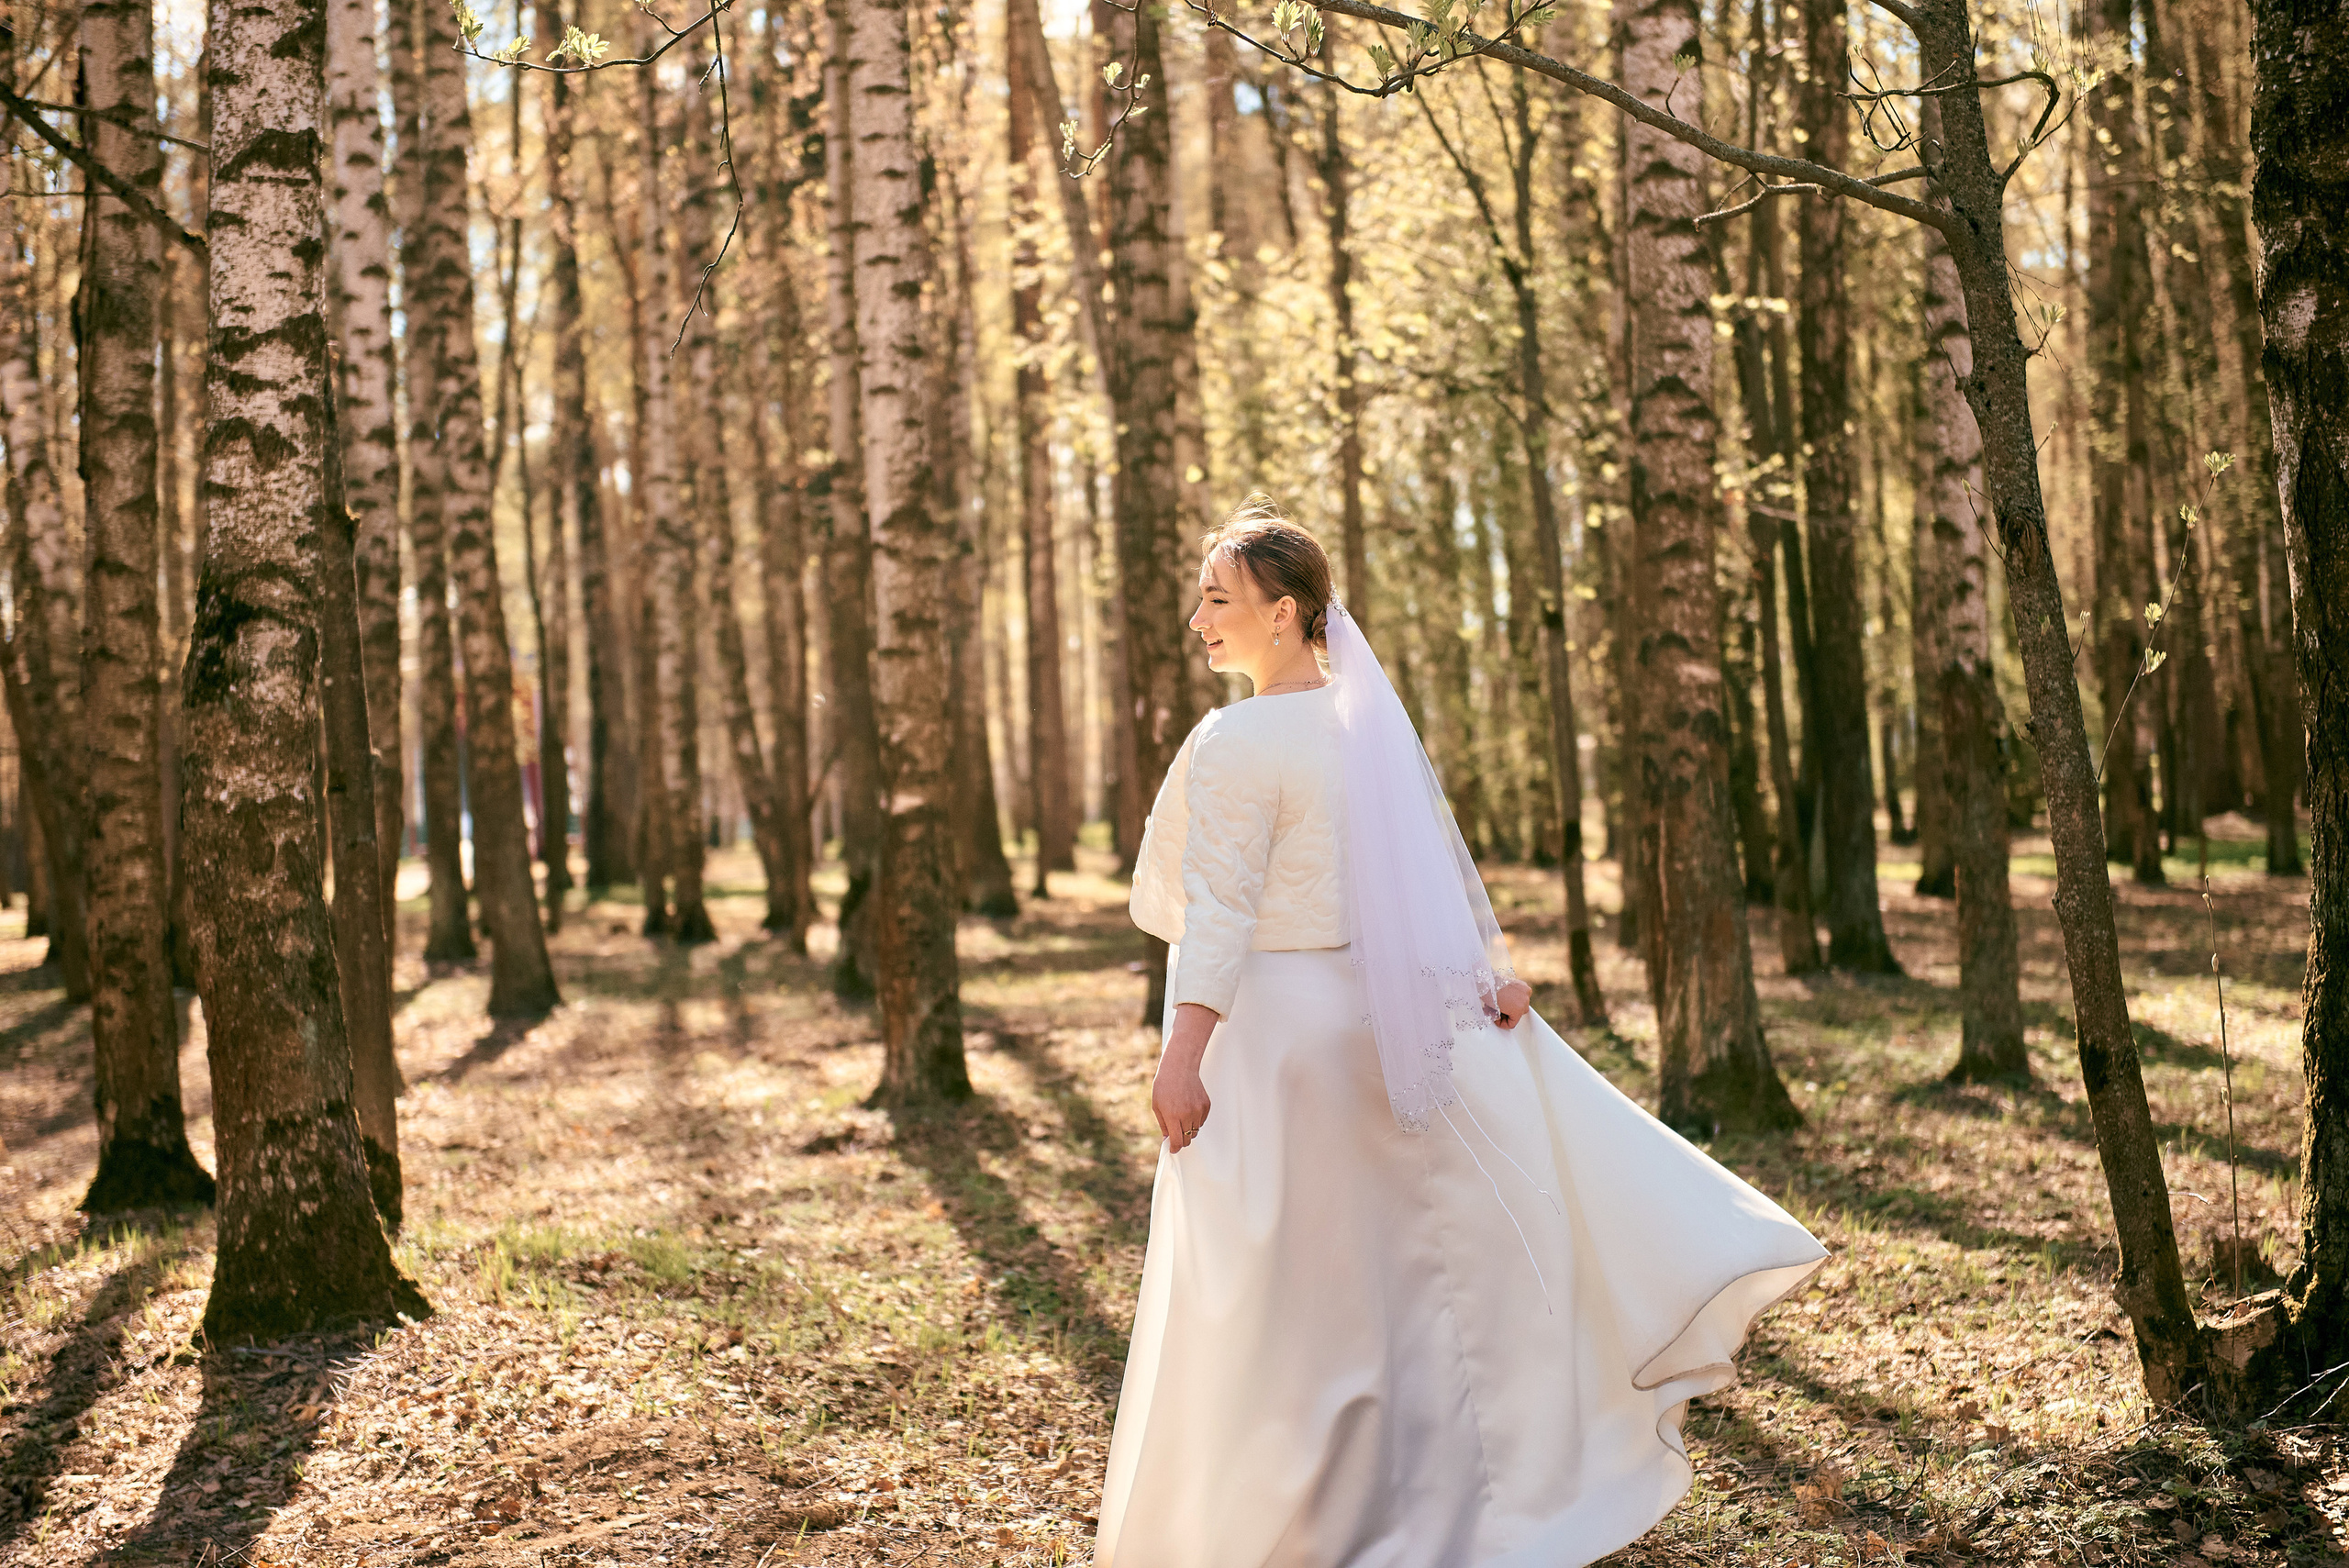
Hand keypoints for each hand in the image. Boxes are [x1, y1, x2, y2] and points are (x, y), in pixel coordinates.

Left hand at [1153, 1002, 1217, 1152]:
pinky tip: (1188, 1108)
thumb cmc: (1164, 1085)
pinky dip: (1195, 1120)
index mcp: (1172, 1116)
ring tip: (1181, 1117)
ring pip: (1195, 1131)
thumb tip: (1168, 1139)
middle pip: (1188, 1139)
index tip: (1173, 1149)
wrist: (1179, 1067)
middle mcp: (1187, 1114)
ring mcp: (1198, 1110)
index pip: (1178, 1141)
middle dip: (1181, 1140)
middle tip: (1176, 1135)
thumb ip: (1163, 1125)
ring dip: (1188, 1129)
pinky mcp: (1206, 1105)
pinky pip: (1201, 1121)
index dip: (1175, 1148)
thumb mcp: (1157, 1106)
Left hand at [1490, 980, 1531, 1030]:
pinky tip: (1507, 995)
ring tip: (1503, 1003)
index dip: (1503, 1024)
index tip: (1498, 1020)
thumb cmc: (1489, 994)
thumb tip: (1501, 1018)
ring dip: (1513, 1005)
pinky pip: (1522, 995)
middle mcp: (1525, 1001)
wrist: (1488, 980)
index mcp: (1518, 1010)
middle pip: (1518, 1014)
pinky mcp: (1524, 986)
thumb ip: (1501, 1017)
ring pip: (1522, 1005)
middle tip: (1499, 1012)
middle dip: (1508, 1014)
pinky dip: (1516, 996)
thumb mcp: (1494, 1011)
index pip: (1512, 1024)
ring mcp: (1526, 992)